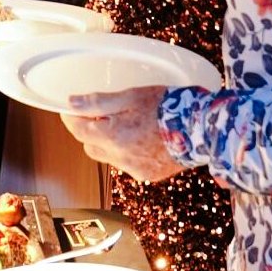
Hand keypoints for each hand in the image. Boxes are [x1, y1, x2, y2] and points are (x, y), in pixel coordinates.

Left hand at [62, 86, 181, 181]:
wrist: (201, 129)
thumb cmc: (167, 107)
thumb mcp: (131, 96)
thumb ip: (98, 102)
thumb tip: (71, 103)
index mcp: (112, 136)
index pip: (77, 129)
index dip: (70, 117)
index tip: (70, 108)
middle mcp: (119, 158)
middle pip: (90, 146)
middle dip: (89, 131)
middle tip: (101, 114)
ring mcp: (133, 169)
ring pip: (108, 156)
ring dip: (109, 143)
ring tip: (126, 125)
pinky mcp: (147, 175)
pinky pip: (127, 164)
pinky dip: (127, 152)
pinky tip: (141, 139)